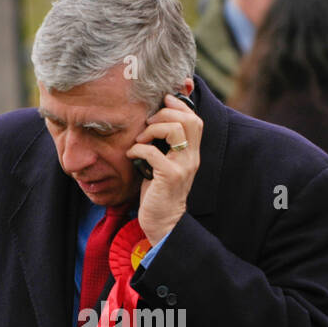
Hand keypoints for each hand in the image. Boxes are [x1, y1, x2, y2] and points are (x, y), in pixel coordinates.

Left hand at [127, 94, 202, 245]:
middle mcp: (192, 157)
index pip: (195, 119)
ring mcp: (182, 167)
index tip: (162, 103)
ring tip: (140, 139)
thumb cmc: (160, 193)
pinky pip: (154, 152)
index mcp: (192, 153)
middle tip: (148, 123)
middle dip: (164, 114)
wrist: (164, 223)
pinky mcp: (169, 176)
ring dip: (153, 128)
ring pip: (175, 130)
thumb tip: (150, 124)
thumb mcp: (165, 165)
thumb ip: (165, 147)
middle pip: (188, 120)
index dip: (179, 106)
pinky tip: (132, 154)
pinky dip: (139, 148)